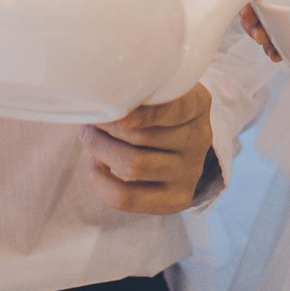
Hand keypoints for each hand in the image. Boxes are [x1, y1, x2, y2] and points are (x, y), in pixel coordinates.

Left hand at [82, 86, 214, 214]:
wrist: (179, 143)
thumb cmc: (157, 109)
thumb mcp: (159, 91)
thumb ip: (140, 94)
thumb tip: (102, 101)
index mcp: (198, 104)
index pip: (173, 109)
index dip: (144, 115)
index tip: (118, 116)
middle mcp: (199, 138)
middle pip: (142, 136)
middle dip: (106, 128)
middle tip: (91, 120)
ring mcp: (191, 171)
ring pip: (133, 166)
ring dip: (100, 150)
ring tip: (90, 137)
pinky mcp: (178, 199)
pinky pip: (128, 197)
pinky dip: (102, 182)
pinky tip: (97, 165)